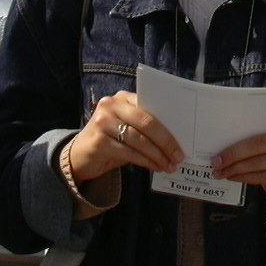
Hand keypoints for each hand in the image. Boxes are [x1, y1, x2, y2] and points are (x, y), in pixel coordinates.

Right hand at [68, 91, 183, 183]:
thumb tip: (176, 139)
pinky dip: (146, 161)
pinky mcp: (98, 142)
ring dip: (157, 155)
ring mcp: (102, 122)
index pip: (152, 106)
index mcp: (123, 97)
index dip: (170, 122)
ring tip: (169, 165)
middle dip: (166, 141)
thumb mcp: (127, 127)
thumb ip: (146, 126)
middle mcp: (111, 105)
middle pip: (147, 122)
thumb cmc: (111, 140)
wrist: (80, 156)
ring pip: (139, 140)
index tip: (185, 136)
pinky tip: (155, 167)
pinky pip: (129, 153)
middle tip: (179, 156)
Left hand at [211, 120, 265, 225]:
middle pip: (258, 143)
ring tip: (220, 172)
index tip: (219, 140)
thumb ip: (260, 147)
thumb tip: (226, 146)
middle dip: (233, 152)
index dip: (238, 134)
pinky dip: (244, 177)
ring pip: (258, 161)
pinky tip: (233, 178)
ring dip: (235, 167)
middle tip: (215, 160)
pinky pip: (262, 176)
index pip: (260, 128)